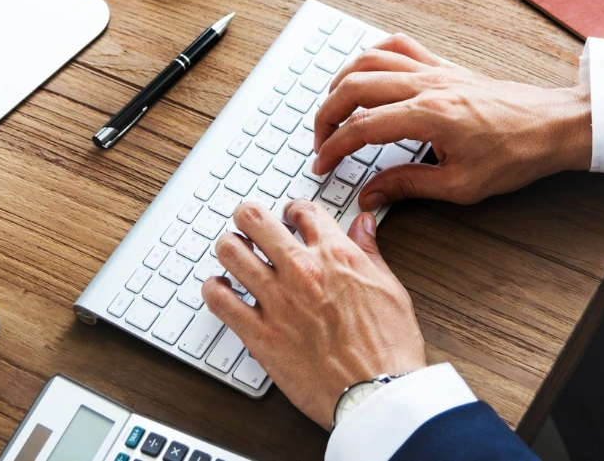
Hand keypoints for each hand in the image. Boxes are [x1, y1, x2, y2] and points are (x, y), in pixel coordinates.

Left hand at [203, 200, 425, 428]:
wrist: (378, 394)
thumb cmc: (388, 348)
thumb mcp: (389, 288)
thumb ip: (369, 251)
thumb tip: (362, 224)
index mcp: (336, 255)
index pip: (302, 210)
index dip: (292, 210)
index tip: (288, 217)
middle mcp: (302, 271)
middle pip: (255, 219)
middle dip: (249, 216)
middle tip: (249, 224)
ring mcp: (277, 301)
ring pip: (230, 252)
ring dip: (229, 247)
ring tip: (234, 254)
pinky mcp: (260, 335)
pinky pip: (220, 300)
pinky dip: (214, 289)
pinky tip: (221, 290)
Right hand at [312, 34, 590, 210]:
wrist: (553, 126)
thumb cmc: (516, 154)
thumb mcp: (461, 186)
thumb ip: (408, 186)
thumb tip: (371, 195)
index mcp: (429, 116)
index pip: (362, 127)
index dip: (334, 148)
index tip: (322, 165)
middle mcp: (427, 85)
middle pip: (355, 86)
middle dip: (327, 114)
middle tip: (320, 141)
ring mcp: (435, 70)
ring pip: (370, 60)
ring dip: (342, 82)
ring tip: (333, 108)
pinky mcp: (445, 66)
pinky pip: (399, 46)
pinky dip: (373, 54)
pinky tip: (365, 71)